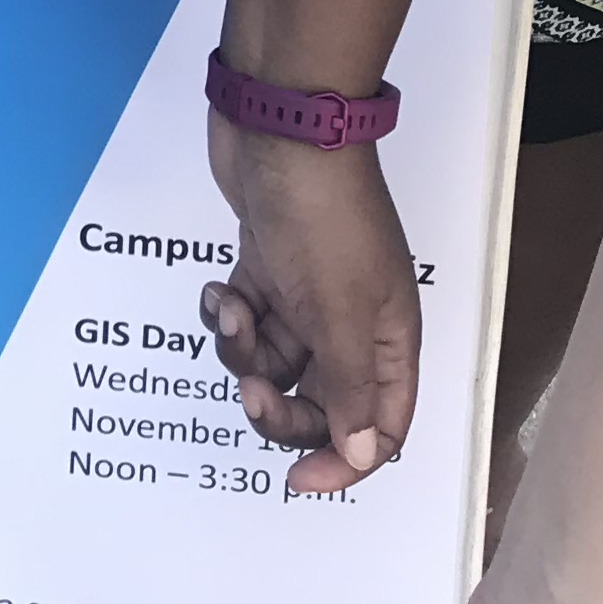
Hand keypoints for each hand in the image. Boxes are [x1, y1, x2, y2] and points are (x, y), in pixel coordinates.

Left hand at [201, 120, 419, 495]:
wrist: (280, 127)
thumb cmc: (322, 219)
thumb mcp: (343, 312)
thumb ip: (352, 387)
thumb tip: (363, 455)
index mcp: (388, 339)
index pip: (381, 427)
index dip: (343, 460)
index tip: (294, 477)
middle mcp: (353, 323)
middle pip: (321, 403)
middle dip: (280, 408)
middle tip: (250, 391)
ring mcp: (307, 292)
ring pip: (274, 361)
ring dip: (244, 350)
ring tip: (229, 308)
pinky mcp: (266, 264)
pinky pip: (246, 317)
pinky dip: (225, 313)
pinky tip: (214, 287)